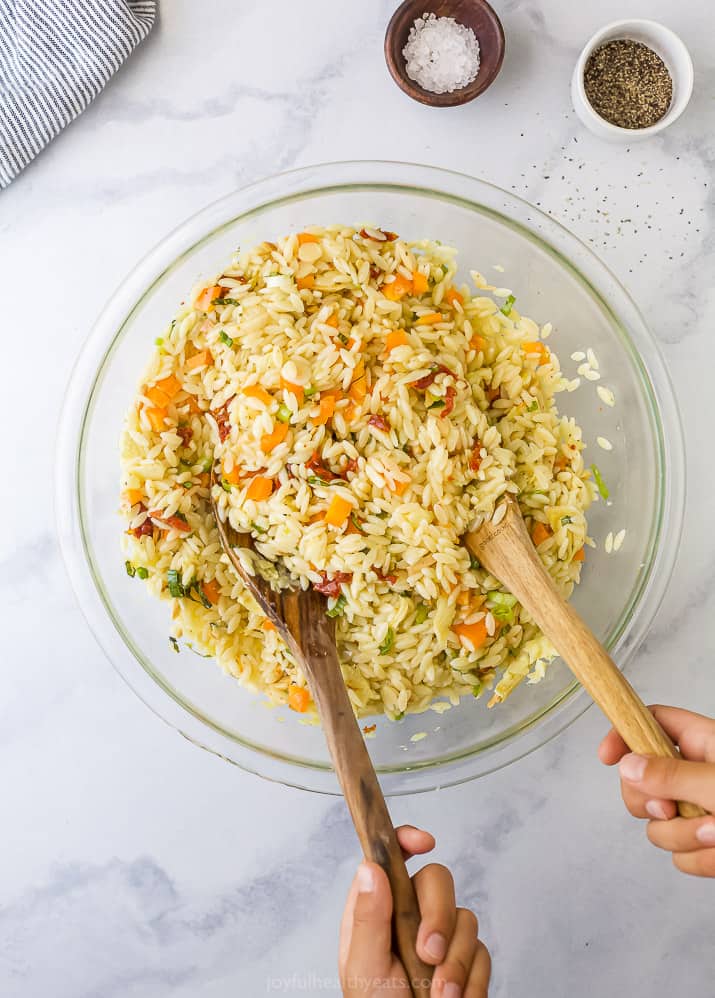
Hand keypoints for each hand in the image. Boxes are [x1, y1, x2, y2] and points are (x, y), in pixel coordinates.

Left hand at [339, 825, 490, 996]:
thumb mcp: (363, 967)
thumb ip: (368, 918)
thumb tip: (370, 867)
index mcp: (376, 910)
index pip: (390, 857)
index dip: (406, 838)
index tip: (425, 842)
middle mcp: (409, 916)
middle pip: (438, 880)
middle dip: (439, 917)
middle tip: (429, 955)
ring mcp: (441, 937)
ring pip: (466, 917)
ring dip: (456, 962)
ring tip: (438, 997)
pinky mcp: (468, 961)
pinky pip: (484, 952)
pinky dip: (472, 981)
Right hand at [599, 705, 714, 876]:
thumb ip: (674, 775)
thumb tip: (627, 767)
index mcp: (704, 744)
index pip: (651, 723)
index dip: (624, 733)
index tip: (606, 757)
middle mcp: (696, 777)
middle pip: (640, 780)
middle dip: (650, 803)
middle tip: (671, 810)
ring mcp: (700, 813)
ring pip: (658, 826)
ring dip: (684, 838)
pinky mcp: (706, 847)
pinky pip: (680, 857)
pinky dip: (701, 861)